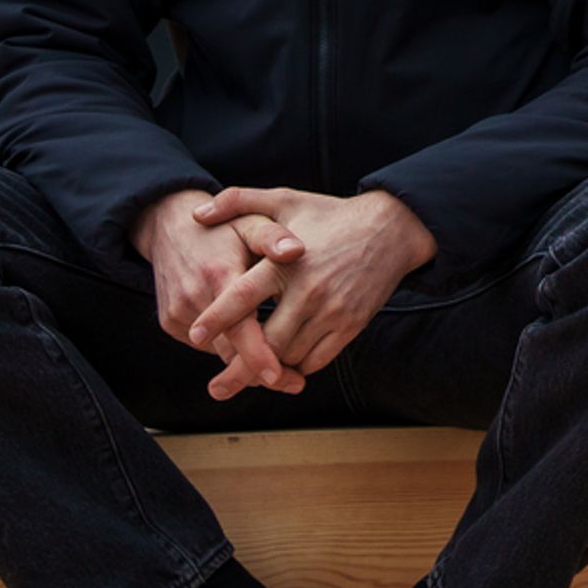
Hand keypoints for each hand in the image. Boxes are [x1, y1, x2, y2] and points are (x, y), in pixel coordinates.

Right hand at [135, 187, 305, 401]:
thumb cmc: (224, 227)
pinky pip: (204, 345)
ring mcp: (177, 312)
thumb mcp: (251, 223)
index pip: (240, 327)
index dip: (260, 355)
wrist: (171, 225)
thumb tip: (297, 250)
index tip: (282, 376)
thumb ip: (274, 237)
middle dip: (260, 371)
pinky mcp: (169, 321)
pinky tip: (251, 345)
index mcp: (218, 275)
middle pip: (229, 350)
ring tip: (280, 369)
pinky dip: (227, 349)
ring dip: (245, 363)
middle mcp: (193, 297)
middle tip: (295, 383)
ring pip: (217, 352)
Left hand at [193, 186, 437, 384]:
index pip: (243, 295)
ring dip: (269, 368)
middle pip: (266, 342)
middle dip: (239, 370)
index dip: (217, 318)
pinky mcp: (351, 325)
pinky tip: (284, 364)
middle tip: (217, 388)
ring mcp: (332, 310)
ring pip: (290, 356)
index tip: (195, 336)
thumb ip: (238, 201)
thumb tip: (198, 214)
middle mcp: (309, 290)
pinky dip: (297, 366)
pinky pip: (317, 360)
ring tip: (249, 377)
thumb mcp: (286, 200)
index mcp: (286, 261)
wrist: (392, 229)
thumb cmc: (331, 215)